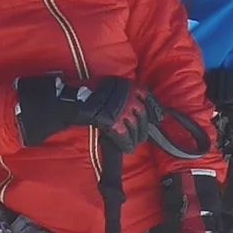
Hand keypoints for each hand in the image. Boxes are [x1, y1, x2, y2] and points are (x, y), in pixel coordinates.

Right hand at [15, 73, 161, 150]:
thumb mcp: (111, 86)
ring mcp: (123, 111)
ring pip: (136, 129)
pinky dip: (127, 145)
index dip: (155, 109)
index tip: (159, 117)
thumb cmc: (90, 92)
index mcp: (129, 86)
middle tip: (142, 135)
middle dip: (143, 128)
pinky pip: (126, 138)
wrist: (73, 100)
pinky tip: (126, 147)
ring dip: (136, 138)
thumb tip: (137, 104)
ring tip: (134, 142)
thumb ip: (125, 94)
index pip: (149, 98)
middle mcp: (129, 98)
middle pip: (143, 117)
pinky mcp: (115, 124)